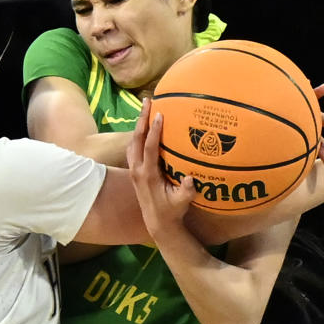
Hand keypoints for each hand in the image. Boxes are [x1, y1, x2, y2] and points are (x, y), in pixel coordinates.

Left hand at [127, 98, 196, 236]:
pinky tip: (144, 127)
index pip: (149, 148)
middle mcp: (137, 169)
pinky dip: (137, 135)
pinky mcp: (134, 170)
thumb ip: (186, 191)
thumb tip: (191, 178)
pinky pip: (133, 147)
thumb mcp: (182, 203)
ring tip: (145, 108)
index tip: (159, 115)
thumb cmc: (172, 211)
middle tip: (147, 101)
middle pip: (136, 139)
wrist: (157, 223)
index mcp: (147, 174)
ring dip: (138, 124)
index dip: (154, 131)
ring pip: (132, 141)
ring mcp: (133, 169)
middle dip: (141, 119)